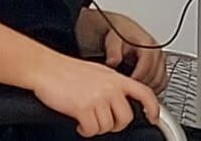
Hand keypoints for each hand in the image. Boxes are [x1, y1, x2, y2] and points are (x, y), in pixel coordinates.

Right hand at [29, 54, 158, 136]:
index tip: (153, 118)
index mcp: (117, 79)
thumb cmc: (67, 70)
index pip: (145, 93)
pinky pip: (92, 129)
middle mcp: (111, 88)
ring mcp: (98, 98)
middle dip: (115, 125)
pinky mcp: (84, 108)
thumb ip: (112, 85)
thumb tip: (119, 100)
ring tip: (88, 120)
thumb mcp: (99, 73)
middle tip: (104, 122)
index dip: (153, 108)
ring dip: (97, 128)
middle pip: (126, 117)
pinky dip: (86, 131)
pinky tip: (80, 124)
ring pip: (108, 126)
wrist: (46, 68)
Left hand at [79, 10, 165, 92]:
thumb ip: (113, 52)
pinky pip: (163, 80)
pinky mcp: (161, 65)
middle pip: (155, 76)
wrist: (124, 31)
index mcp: (147, 45)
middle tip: (129, 92)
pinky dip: (155, 87)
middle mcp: (157, 52)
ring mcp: (161, 59)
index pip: (146, 67)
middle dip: (142, 86)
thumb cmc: (119, 36)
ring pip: (161, 80)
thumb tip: (113, 62)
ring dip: (149, 88)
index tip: (127, 86)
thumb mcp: (113, 41)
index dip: (137, 79)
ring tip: (136, 92)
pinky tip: (144, 90)